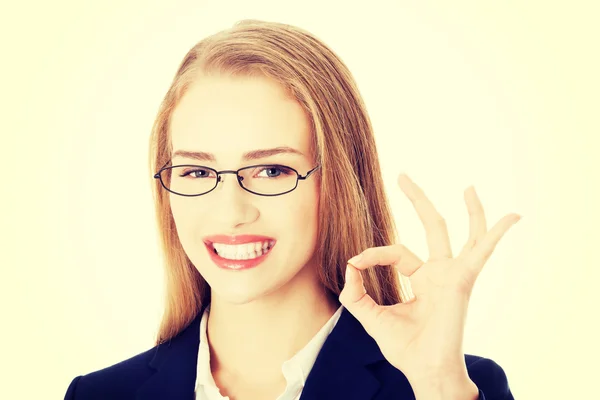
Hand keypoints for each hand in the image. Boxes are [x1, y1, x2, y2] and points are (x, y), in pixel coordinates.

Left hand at [339, 173, 520, 384]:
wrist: (424, 370)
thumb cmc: (404, 348)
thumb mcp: (370, 316)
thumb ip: (355, 293)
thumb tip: (349, 265)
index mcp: (420, 278)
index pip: (394, 252)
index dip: (371, 254)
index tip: (354, 263)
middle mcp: (439, 272)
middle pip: (431, 227)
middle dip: (419, 200)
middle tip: (403, 176)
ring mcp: (453, 274)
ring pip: (462, 233)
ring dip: (469, 210)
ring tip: (468, 186)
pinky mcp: (462, 279)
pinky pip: (483, 252)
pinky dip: (498, 233)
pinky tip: (514, 216)